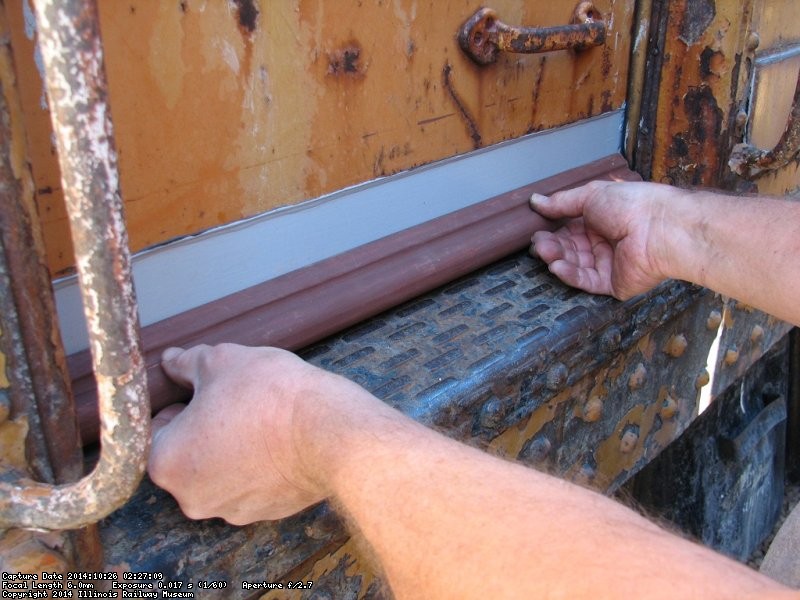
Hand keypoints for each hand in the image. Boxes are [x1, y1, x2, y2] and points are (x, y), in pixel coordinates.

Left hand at [147, 344, 356, 524]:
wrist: (328, 431)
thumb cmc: (268, 394)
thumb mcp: (220, 360)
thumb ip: (186, 362)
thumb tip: (170, 361)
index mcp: (167, 462)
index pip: (155, 429)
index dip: (180, 403)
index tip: (206, 391)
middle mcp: (191, 497)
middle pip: (186, 455)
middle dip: (203, 429)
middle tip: (233, 402)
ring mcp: (230, 511)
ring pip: (218, 472)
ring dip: (230, 449)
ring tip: (259, 420)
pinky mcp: (264, 514)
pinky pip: (249, 485)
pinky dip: (257, 466)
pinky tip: (277, 441)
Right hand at [529, 181, 678, 299]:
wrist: (660, 227)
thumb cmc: (630, 205)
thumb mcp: (591, 195)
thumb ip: (562, 202)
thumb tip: (535, 201)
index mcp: (600, 221)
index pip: (569, 229)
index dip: (552, 231)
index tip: (536, 231)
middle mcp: (603, 243)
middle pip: (569, 248)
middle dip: (552, 246)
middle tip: (538, 244)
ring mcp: (607, 264)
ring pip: (575, 265)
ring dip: (557, 259)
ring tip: (545, 253)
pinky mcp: (612, 284)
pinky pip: (586, 281)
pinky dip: (570, 275)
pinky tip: (557, 266)